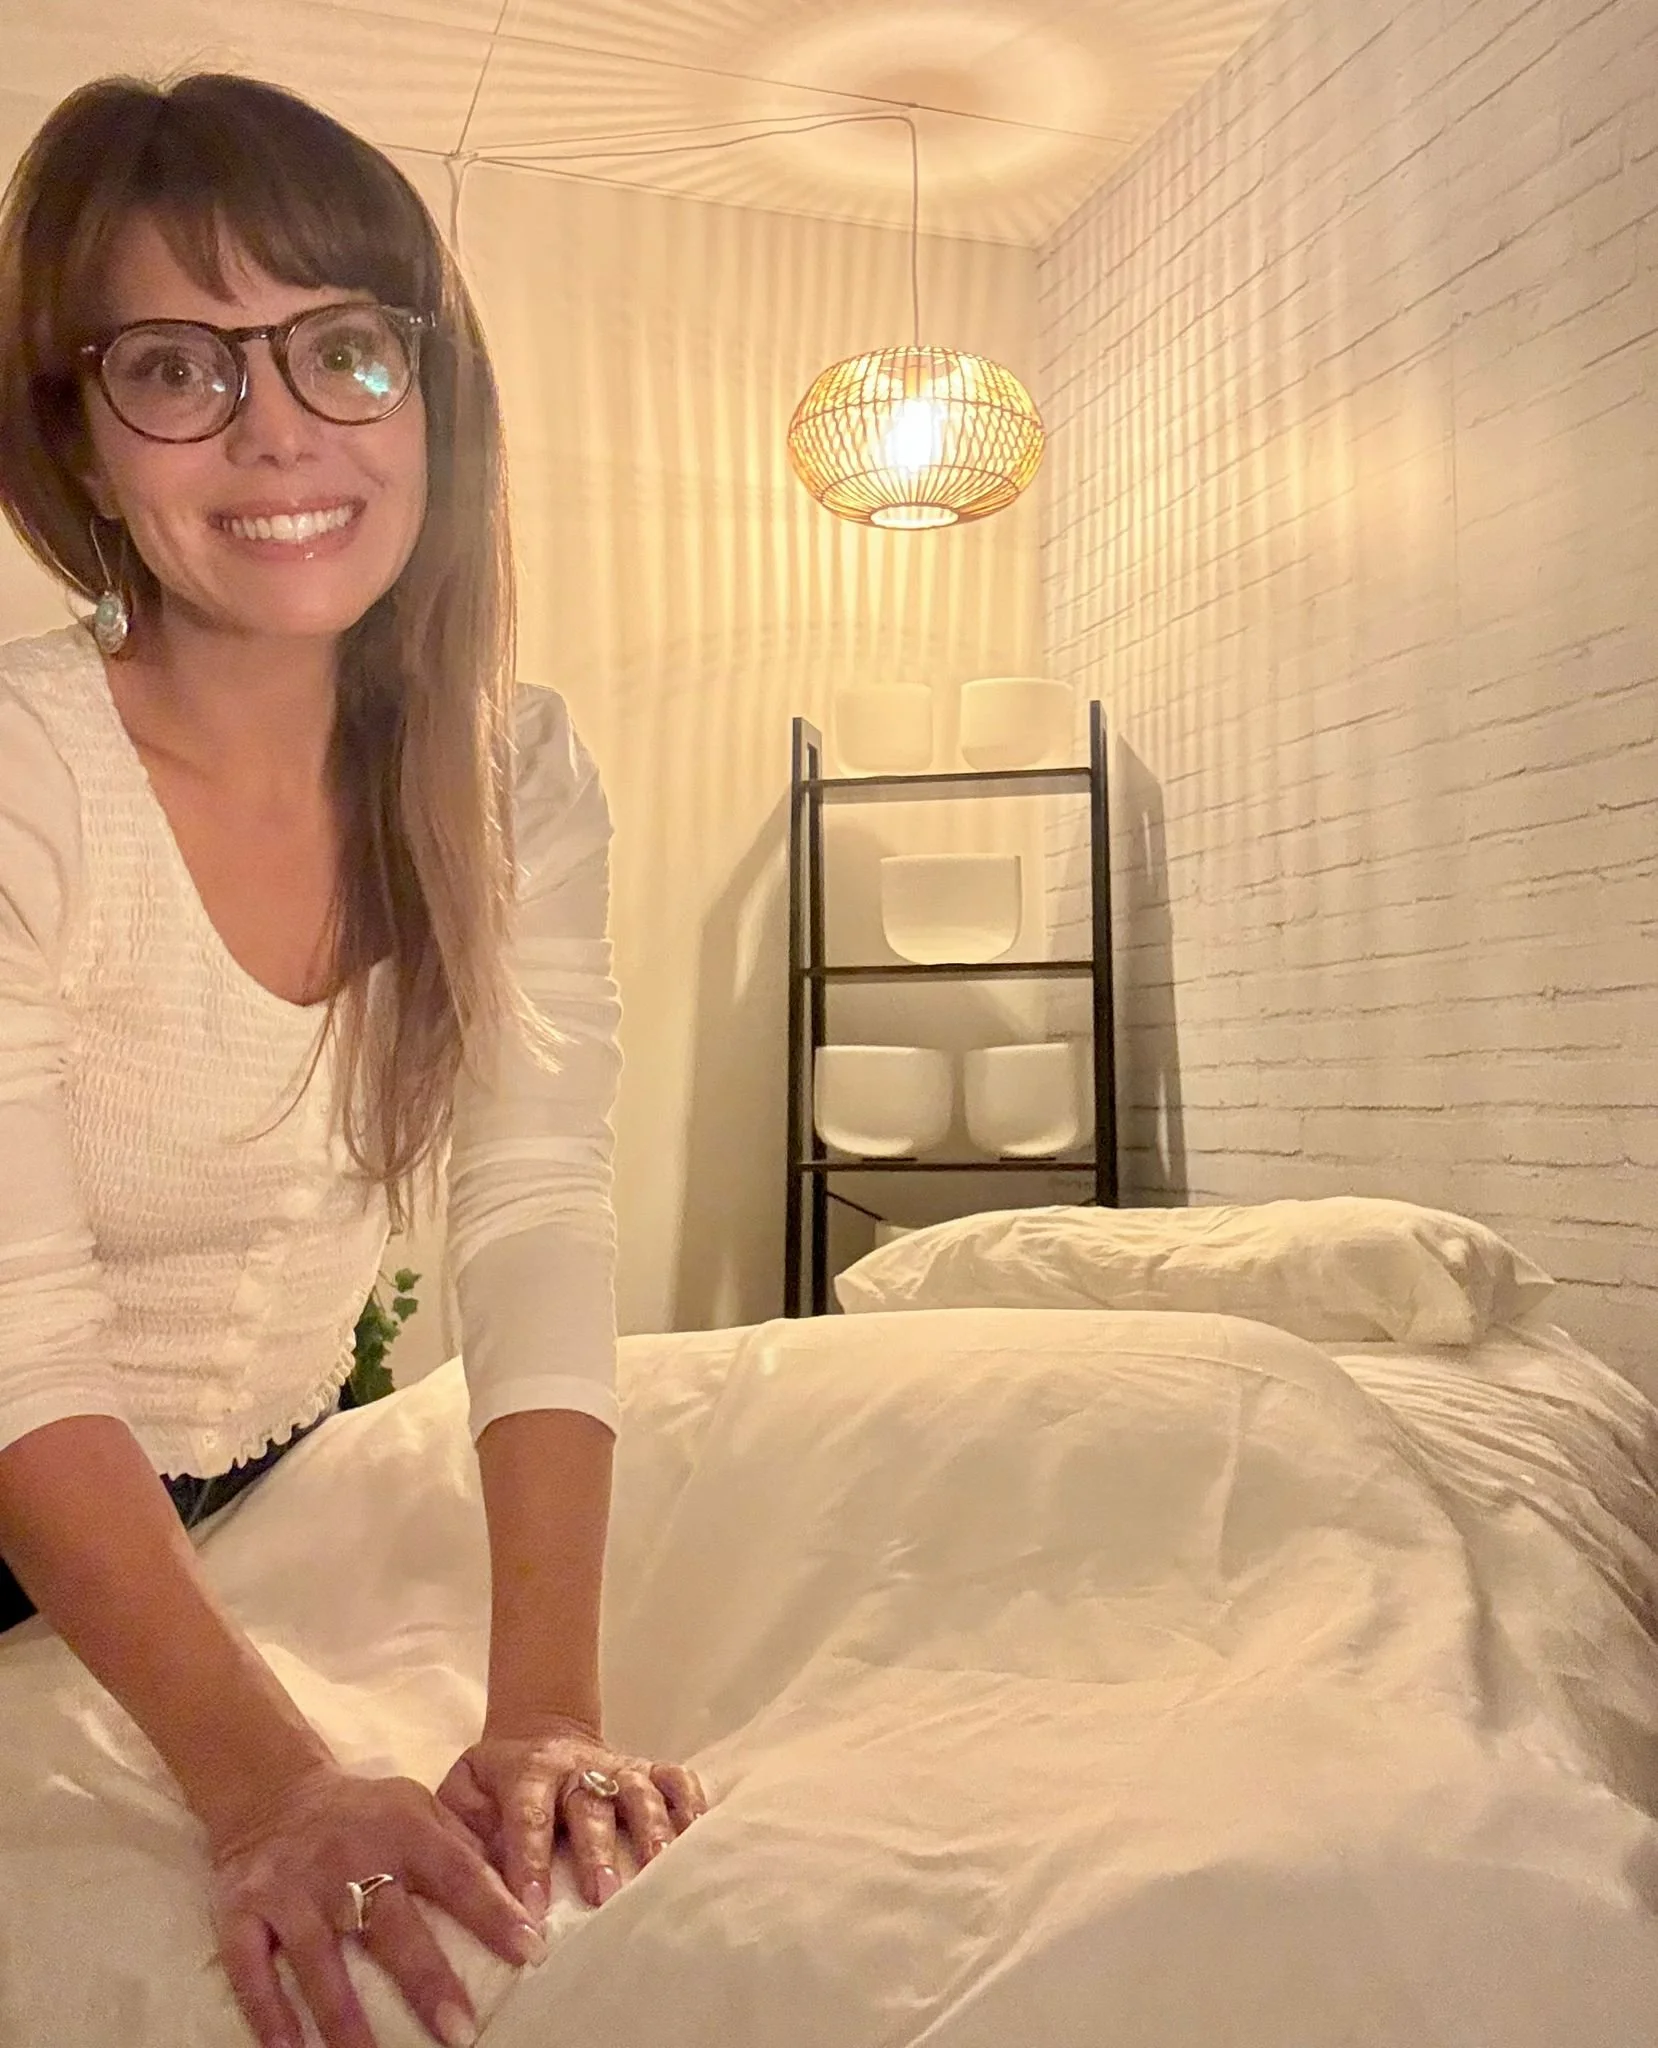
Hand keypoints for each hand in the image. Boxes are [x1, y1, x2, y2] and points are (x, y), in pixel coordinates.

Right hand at [207, 1760, 548, 2047]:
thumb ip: (463, 1843)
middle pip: (390, 1926)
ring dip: (344, 2016)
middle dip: (427, 1980)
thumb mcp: (416, 1807)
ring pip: (319, 1958)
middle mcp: (346, 1859)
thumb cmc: (363, 1813)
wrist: (273, 1789)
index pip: (456, 1872)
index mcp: (401, 1829)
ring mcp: (291, 1888)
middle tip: (460, 2032)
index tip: (529, 1950)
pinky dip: (268, 2013)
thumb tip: (521, 1884)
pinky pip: (252, 1967)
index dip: (493, 1911)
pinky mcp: (244, 1909)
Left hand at [436, 1713, 707, 1915]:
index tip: (533, 1909)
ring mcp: (618, 1766)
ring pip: (640, 1792)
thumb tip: (466, 1888)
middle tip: (604, 1897)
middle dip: (598, 1851)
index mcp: (527, 1771)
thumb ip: (462, 1833)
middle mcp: (576, 1766)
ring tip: (660, 1873)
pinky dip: (693, 1805)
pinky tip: (701, 1838)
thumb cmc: (495, 1785)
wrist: (537, 1734)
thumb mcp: (462, 1796)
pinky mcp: (648, 1769)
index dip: (530, 1861)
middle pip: (590, 1804)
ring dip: (652, 1832)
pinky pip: (678, 1779)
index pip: (527, 1815)